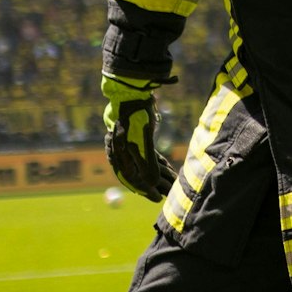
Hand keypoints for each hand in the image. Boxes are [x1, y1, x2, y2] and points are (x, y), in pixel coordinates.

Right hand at [101, 74, 175, 199]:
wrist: (133, 92)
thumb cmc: (136, 117)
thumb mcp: (142, 142)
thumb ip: (146, 163)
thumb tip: (152, 184)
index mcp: (117, 155)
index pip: (130, 178)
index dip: (144, 190)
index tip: (157, 199)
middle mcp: (121, 151)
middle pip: (138, 172)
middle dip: (155, 184)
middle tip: (169, 194)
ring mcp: (129, 143)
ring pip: (144, 163)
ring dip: (159, 173)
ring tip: (174, 183)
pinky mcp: (138, 135)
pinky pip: (147, 154)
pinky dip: (158, 161)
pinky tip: (170, 169)